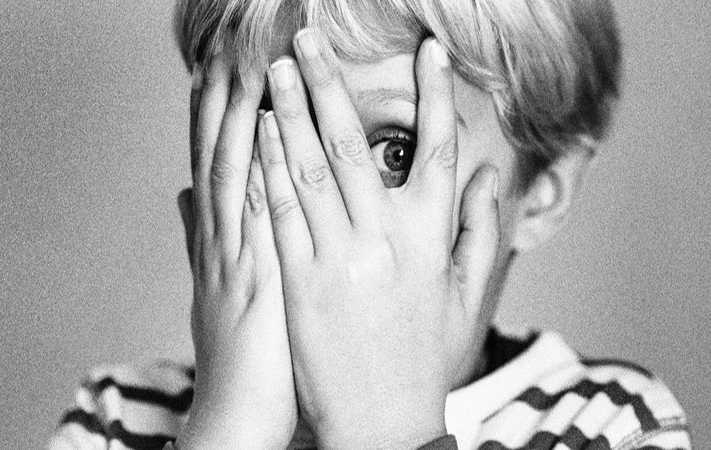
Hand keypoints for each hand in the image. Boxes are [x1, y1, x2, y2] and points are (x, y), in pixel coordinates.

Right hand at [178, 50, 296, 448]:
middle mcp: (220, 240)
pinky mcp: (261, 277)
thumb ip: (204, 238)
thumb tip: (185, 195)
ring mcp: (238, 256)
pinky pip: (259, 210)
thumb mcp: (216, 291)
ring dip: (237, 116)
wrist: (236, 414)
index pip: (212, 164)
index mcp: (215, 241)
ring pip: (233, 171)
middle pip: (217, 156)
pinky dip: (260, 166)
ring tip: (244, 63)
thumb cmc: (240, 355)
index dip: (210, 114)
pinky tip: (268, 129)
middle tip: (226, 46)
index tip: (216, 69)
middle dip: (220, 99)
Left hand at [258, 30, 499, 448]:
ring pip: (312, 167)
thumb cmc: (426, 358)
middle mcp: (385, 239)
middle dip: (331, 84)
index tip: (428, 54)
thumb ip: (479, 231)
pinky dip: (271, 166)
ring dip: (292, 111)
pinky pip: (282, 210)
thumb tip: (488, 175)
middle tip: (309, 41)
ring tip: (275, 70)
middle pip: (356, 143)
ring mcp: (338, 257)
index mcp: (431, 239)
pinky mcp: (299, 279)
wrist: (382, 422)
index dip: (434, 96)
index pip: (437, 150)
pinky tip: (262, 132)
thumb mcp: (467, 297)